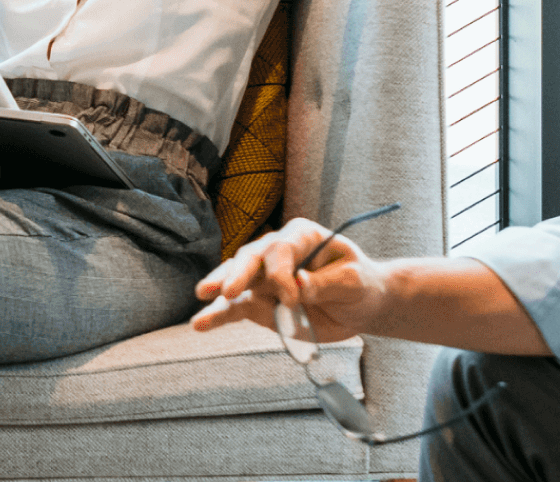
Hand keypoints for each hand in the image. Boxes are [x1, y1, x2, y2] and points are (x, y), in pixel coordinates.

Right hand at [189, 217, 390, 341]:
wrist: (359, 306)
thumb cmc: (360, 285)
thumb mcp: (354, 281)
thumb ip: (327, 282)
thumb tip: (299, 284)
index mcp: (302, 236)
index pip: (281, 248)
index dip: (281, 273)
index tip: (294, 298)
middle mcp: (277, 253)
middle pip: (250, 257)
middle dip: (238, 273)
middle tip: (227, 291)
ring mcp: (264, 279)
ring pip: (235, 279)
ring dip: (219, 287)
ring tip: (203, 296)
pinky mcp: (258, 304)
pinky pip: (234, 308)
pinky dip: (217, 316)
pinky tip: (200, 323)